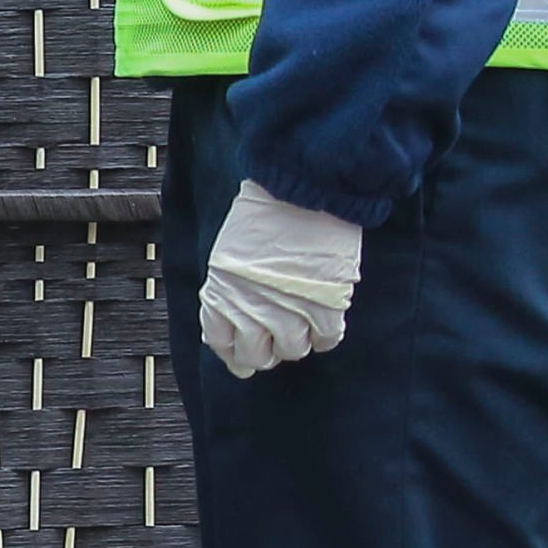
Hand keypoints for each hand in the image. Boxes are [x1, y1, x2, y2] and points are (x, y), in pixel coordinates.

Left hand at [197, 181, 364, 380]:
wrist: (302, 191)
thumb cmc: (263, 214)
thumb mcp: (228, 254)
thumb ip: (228, 291)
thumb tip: (232, 327)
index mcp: (221, 294)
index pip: (221, 344)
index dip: (234, 353)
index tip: (242, 357)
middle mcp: (250, 309)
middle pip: (258, 356)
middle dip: (266, 351)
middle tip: (275, 340)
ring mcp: (289, 310)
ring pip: (293, 351)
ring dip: (297, 341)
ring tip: (301, 323)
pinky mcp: (326, 306)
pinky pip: (326, 340)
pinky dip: (326, 336)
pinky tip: (324, 322)